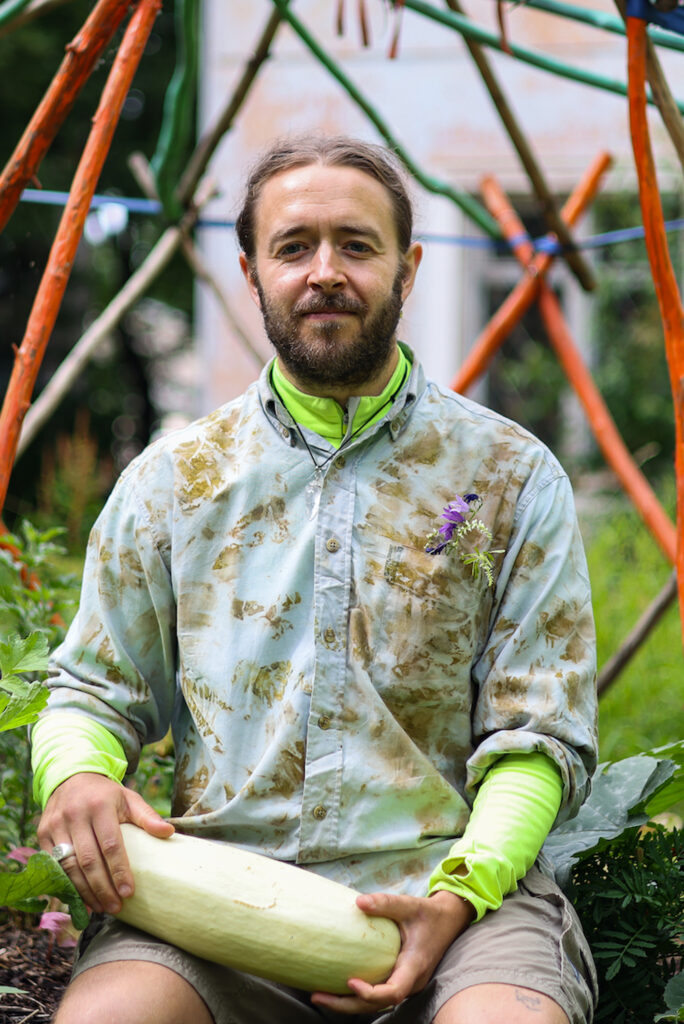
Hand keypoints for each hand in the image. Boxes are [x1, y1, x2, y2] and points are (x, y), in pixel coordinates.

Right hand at [37, 772, 173, 915]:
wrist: (70, 778)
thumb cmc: (105, 795)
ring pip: (68, 867)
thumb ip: (147, 816)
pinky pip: (53, 867)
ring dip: (85, 891)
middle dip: (102, 888)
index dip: (119, 870)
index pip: (110, 844)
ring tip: (101, 907)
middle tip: (116, 907)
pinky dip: (67, 886)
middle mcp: (75, 815)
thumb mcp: (128, 798)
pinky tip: (81, 900)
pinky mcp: (42, 835)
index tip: (129, 892)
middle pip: (88, 860)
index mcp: (100, 805)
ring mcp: (56, 826)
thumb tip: (169, 832)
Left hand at [310, 889, 474, 1014]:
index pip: (393, 992)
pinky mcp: (400, 978)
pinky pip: (378, 993)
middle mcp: (411, 981)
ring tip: (320, 995)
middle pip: (378, 1005)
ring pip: (377, 1003)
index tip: (350, 981)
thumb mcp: (410, 905)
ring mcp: (406, 983)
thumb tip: (358, 902)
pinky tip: (337, 985)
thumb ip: (386, 902)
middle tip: (317, 996)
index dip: (371, 993)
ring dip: (349, 1003)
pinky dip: (358, 995)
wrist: (449, 920)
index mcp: (415, 966)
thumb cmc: (429, 913)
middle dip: (347, 1006)